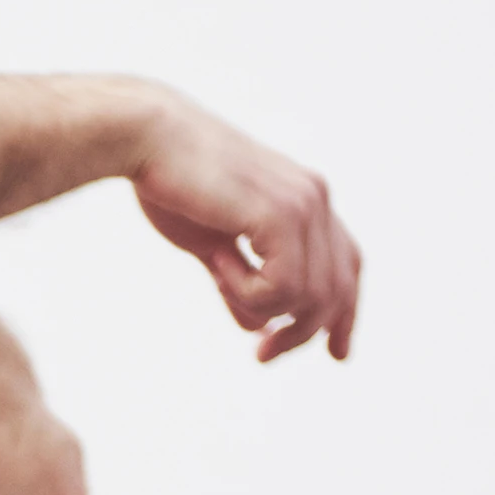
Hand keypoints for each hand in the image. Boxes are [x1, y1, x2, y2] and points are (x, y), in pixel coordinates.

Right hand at [125, 90, 360, 363]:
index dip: (347, 314)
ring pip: (309, 297)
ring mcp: (304, 204)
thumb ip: (241, 281)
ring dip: (258, 307)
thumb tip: (257, 325)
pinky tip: (216, 261)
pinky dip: (246, 292)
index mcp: (307, 199)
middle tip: (261, 356)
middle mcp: (316, 198)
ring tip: (217, 275)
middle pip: (335, 293)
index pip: (347, 266)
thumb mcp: (213, 245)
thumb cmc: (171, 185)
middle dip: (301, 335)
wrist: (147, 138)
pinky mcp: (281, 214)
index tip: (337, 355)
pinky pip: (282, 287)